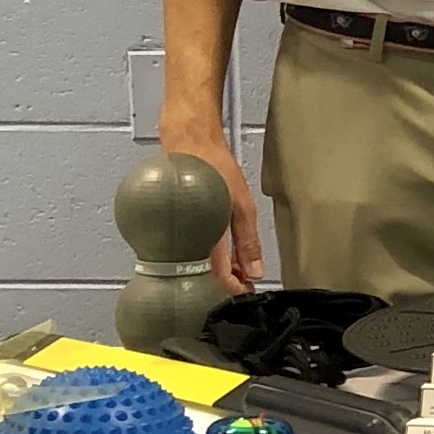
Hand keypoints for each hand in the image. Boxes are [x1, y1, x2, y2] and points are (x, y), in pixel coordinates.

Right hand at [160, 122, 263, 290]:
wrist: (188, 142)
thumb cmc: (212, 166)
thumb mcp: (242, 205)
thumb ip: (248, 240)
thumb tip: (255, 269)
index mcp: (206, 235)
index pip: (219, 275)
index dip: (235, 288)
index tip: (247, 292)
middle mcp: (189, 236)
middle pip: (208, 271)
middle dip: (230, 278)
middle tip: (246, 279)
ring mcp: (182, 228)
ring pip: (201, 259)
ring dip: (221, 265)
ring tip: (238, 264)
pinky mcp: (178, 219)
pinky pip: (195, 243)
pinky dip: (210, 249)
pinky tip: (220, 245)